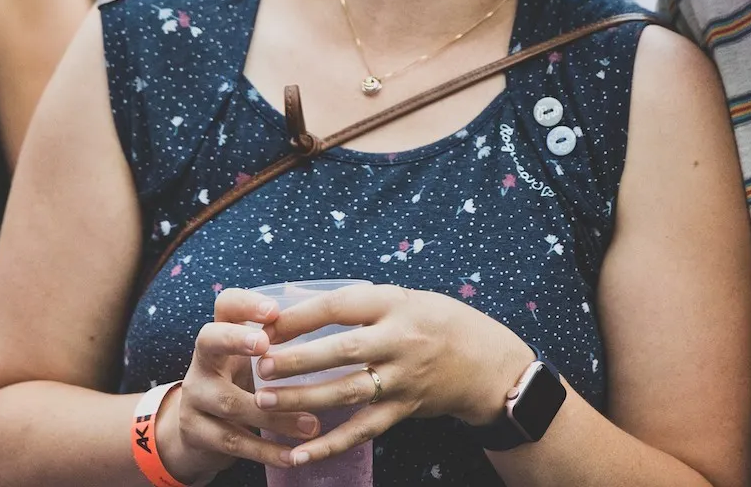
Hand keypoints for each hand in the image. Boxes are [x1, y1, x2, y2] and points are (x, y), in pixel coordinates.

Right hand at [157, 289, 323, 481]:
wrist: (197, 431)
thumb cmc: (240, 383)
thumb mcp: (250, 359)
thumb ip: (280, 343)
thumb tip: (335, 322)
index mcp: (223, 334)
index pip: (225, 305)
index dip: (246, 304)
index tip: (274, 311)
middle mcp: (203, 360)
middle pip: (208, 340)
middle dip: (235, 340)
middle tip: (265, 344)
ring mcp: (194, 396)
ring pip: (230, 402)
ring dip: (275, 414)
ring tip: (312, 424)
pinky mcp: (195, 432)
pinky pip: (233, 441)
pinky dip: (266, 451)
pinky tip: (294, 457)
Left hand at [251, 284, 534, 466]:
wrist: (489, 364)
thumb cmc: (438, 322)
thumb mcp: (405, 298)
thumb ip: (359, 304)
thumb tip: (297, 305)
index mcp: (396, 304)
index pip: (341, 306)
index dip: (302, 315)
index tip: (267, 322)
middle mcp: (400, 341)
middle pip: (342, 350)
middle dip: (298, 358)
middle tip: (261, 365)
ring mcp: (403, 379)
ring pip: (348, 392)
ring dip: (304, 399)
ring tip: (267, 402)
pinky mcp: (404, 410)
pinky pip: (363, 430)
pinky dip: (330, 444)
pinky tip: (298, 453)